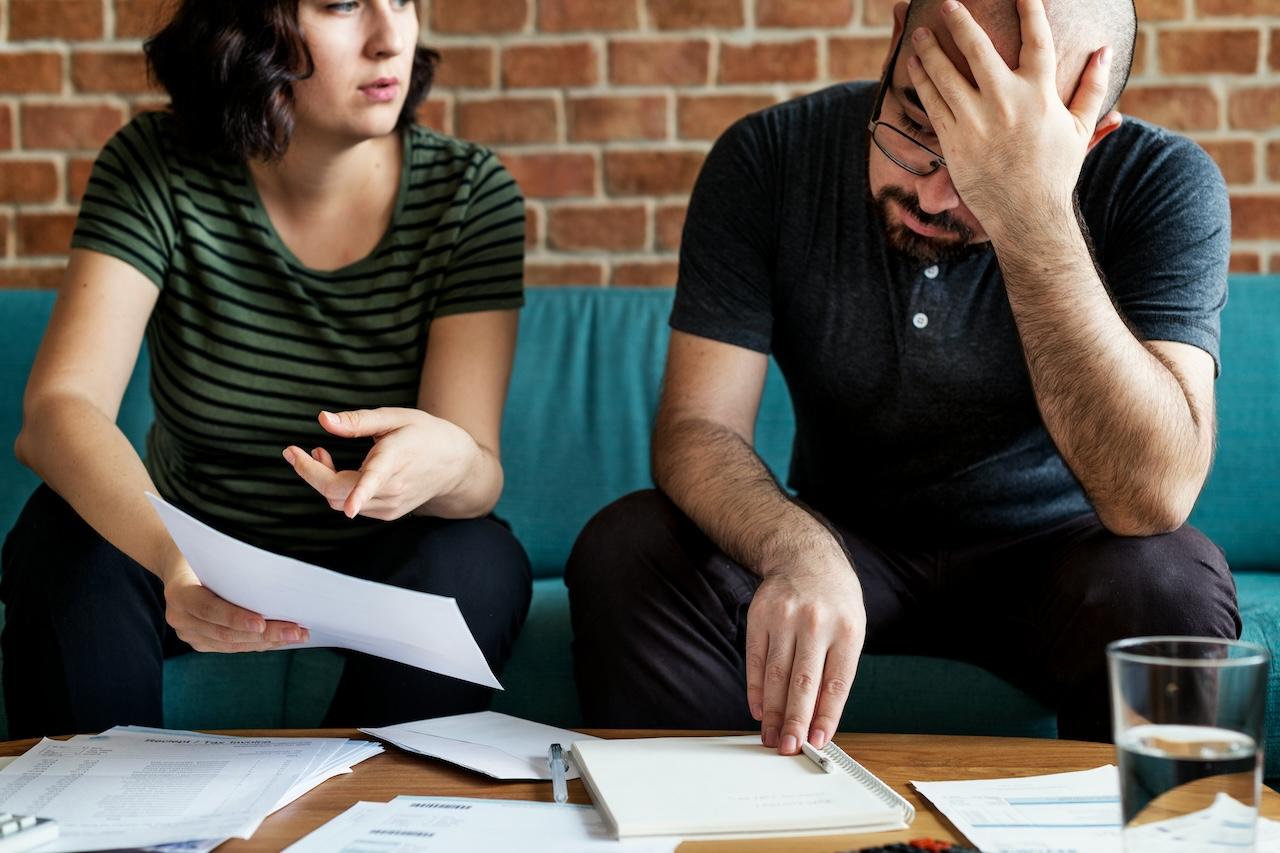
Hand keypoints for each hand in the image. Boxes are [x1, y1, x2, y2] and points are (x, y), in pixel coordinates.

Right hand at [161, 559, 307, 652]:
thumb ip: (233, 569)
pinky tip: (281, 639)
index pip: (208, 608)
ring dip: (267, 641)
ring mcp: (189, 633)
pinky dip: (258, 644)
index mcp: (179, 593)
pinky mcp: (201, 642)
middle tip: (295, 631)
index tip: (261, 623)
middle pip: (225, 632)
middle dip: (264, 633)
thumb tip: (273, 578)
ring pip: (232, 644)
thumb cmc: (206, 555)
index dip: (234, 618)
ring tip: (297, 635)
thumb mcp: (214, 554)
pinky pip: (232, 647)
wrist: (182, 566)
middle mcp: (180, 617)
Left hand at [283, 408, 476, 519]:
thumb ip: (357, 421)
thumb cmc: (425, 434)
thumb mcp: (395, 417)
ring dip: (322, 479)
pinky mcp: (387, 514)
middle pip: (339, 493)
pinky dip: (337, 489)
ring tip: (321, 453)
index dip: (360, 494)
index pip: (374, 479)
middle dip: (310, 474)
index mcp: (395, 459)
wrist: (455, 465)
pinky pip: (350, 506)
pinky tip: (341, 470)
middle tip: (296, 452)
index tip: (350, 506)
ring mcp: (390, 505)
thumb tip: (323, 419)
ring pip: (339, 501)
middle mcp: (393, 488)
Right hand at [745, 540, 865, 754]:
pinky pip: (756, 660)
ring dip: (773, 711)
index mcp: (847, 630)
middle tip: (790, 747)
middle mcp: (815, 623)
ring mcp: (785, 618)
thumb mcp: (851, 629)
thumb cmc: (834, 602)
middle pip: (803, 682)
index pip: (836, 684)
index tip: (818, 742)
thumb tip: (819, 718)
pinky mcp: (759, 617)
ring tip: (773, 736)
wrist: (806, 558)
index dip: (826, 717)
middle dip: (796, 720)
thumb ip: (837, 671)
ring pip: (777, 675)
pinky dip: (757, 689)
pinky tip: (759, 709)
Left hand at [906, 0, 1112, 234]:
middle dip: (961, 22)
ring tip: (920, 32)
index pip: (1036, 39)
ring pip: (946, 75)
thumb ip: (1092, 87)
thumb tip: (1104, 50)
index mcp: (1039, 94)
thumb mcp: (1080, 127)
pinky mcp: (954, 141)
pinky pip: (933, 103)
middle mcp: (1005, 102)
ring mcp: (976, 121)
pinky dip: (923, 81)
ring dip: (931, 50)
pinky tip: (915, 66)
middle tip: (949, 3)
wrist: (1025, 214)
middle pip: (978, 49)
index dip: (1030, 9)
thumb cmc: (1054, 171)